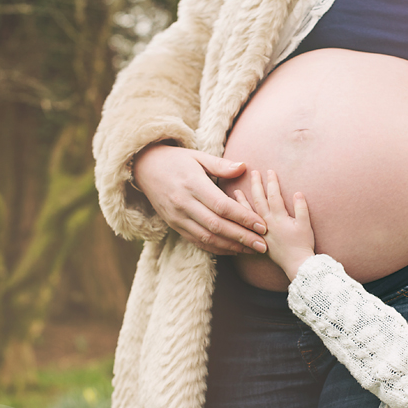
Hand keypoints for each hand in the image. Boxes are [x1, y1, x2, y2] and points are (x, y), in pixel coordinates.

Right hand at [133, 144, 266, 254]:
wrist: (144, 168)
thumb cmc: (176, 159)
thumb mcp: (198, 156)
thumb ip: (221, 164)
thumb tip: (244, 167)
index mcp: (192, 185)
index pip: (222, 206)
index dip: (243, 218)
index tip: (262, 226)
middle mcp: (183, 204)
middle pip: (217, 226)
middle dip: (242, 238)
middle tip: (263, 245)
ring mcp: (177, 218)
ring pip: (207, 238)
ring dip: (232, 247)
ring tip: (252, 250)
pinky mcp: (174, 226)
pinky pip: (197, 241)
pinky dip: (217, 248)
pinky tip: (233, 250)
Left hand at [234, 170, 314, 279]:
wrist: (296, 264)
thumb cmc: (302, 244)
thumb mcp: (305, 225)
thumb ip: (301, 208)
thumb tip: (297, 192)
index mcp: (279, 218)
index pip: (274, 195)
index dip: (272, 182)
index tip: (270, 171)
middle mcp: (267, 223)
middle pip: (259, 200)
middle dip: (256, 185)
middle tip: (254, 172)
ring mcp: (261, 231)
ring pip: (249, 213)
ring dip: (242, 200)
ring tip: (236, 191)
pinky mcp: (258, 239)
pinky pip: (245, 226)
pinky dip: (240, 217)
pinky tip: (235, 213)